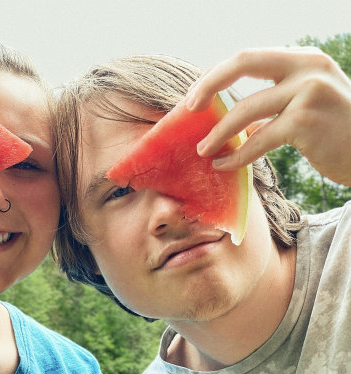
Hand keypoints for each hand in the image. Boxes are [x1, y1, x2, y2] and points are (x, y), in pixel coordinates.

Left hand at [187, 47, 350, 185]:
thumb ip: (275, 98)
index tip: (195, 96)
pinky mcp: (306, 121)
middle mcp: (307, 67)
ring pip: (245, 110)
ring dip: (217, 133)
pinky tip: (224, 165)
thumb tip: (228, 115)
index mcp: (303, 59)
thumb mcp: (308, 100)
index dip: (216, 74)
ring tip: (202, 150)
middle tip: (188, 108)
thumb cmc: (337, 131)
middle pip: (242, 63)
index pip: (248, 57)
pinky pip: (258, 140)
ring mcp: (308, 92)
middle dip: (208, 84)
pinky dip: (237, 155)